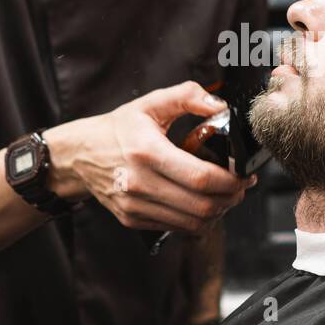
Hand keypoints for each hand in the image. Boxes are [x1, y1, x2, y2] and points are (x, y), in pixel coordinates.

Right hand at [46, 82, 255, 233]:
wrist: (79, 155)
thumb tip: (220, 107)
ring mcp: (135, 206)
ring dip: (219, 212)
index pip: (200, 178)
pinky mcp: (133, 220)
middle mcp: (140, 183)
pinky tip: (203, 202)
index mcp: (147, 152)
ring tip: (226, 194)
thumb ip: (187, 96)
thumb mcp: (150, 103)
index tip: (245, 174)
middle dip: (231, 198)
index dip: (231, 181)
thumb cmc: (118, 129)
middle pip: (202, 205)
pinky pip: (177, 227)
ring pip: (193, 222)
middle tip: (241, 186)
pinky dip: (198, 219)